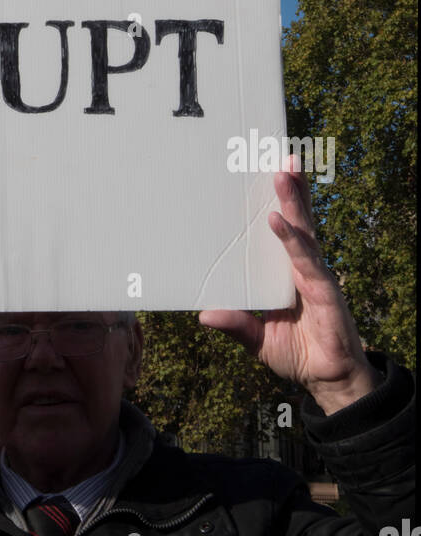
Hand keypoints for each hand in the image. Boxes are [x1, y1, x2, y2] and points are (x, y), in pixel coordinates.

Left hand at [198, 160, 381, 413]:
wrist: (329, 380)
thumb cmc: (298, 353)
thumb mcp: (258, 339)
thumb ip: (237, 324)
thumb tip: (205, 315)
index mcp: (285, 271)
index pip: (283, 228)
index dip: (278, 201)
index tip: (266, 171)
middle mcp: (301, 266)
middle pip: (296, 219)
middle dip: (289, 187)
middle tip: (280, 155)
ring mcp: (314, 274)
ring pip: (304, 229)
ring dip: (293, 199)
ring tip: (283, 171)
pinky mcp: (323, 289)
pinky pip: (306, 259)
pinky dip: (292, 239)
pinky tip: (278, 220)